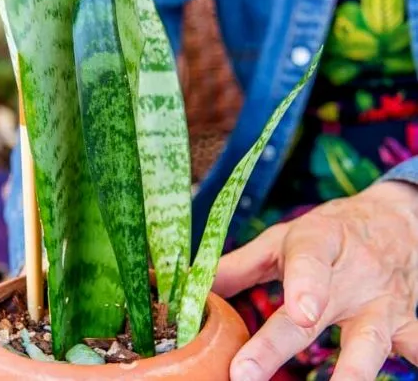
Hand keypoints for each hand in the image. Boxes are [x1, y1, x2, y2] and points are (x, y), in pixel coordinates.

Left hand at [212, 181, 417, 380]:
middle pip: (317, 313)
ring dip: (351, 373)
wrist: (397, 222)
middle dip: (279, 346)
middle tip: (245, 375)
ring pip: (370, 344)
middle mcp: (351, 275)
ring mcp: (382, 304)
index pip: (309, 260)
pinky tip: (405, 375)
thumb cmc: (328, 234)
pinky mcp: (406, 325)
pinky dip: (412, 364)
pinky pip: (415, 349)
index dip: (304, 285)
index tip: (298, 311)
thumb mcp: (283, 238)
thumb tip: (191, 287)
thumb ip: (239, 265)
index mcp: (317, 243)